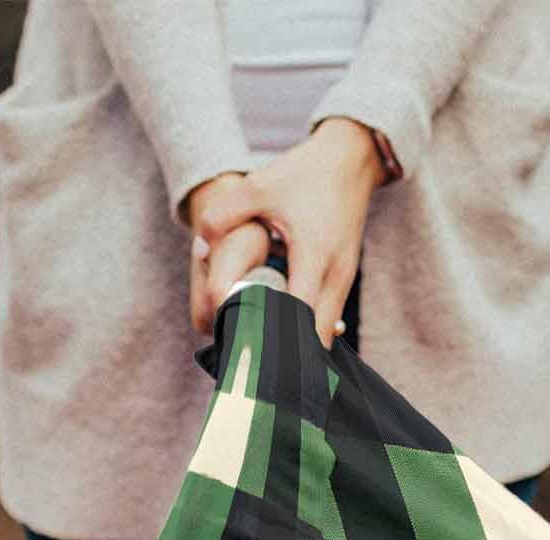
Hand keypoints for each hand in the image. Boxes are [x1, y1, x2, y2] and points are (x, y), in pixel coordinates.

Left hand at [189, 118, 384, 349]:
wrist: (351, 159)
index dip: (277, 341)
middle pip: (317, 340)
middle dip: (289, 359)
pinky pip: (327, 321)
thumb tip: (199, 249)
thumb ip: (223, 214)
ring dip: (299, 349)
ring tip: (266, 360)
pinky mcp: (343, 281)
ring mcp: (344, 281)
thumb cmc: (305, 173)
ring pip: (325, 335)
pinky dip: (307, 334)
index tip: (253, 357)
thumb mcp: (259, 186)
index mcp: (314, 255)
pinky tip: (282, 339)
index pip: (299, 316)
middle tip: (256, 370)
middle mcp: (335, 275)